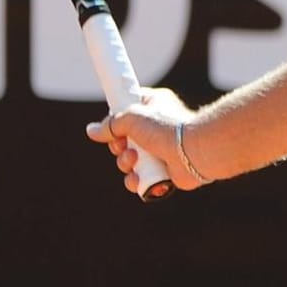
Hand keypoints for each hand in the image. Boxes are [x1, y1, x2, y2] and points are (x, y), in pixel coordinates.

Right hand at [85, 87, 207, 195]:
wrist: (194, 151)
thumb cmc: (166, 128)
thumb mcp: (132, 118)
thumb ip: (111, 124)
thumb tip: (92, 131)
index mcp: (153, 106)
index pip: (127, 110)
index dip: (116, 119)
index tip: (112, 125)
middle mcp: (156, 127)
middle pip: (123, 139)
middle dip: (118, 146)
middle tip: (124, 145)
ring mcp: (159, 150)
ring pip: (128, 160)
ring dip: (125, 163)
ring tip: (134, 160)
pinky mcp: (162, 171)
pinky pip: (139, 178)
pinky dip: (135, 180)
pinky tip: (138, 178)